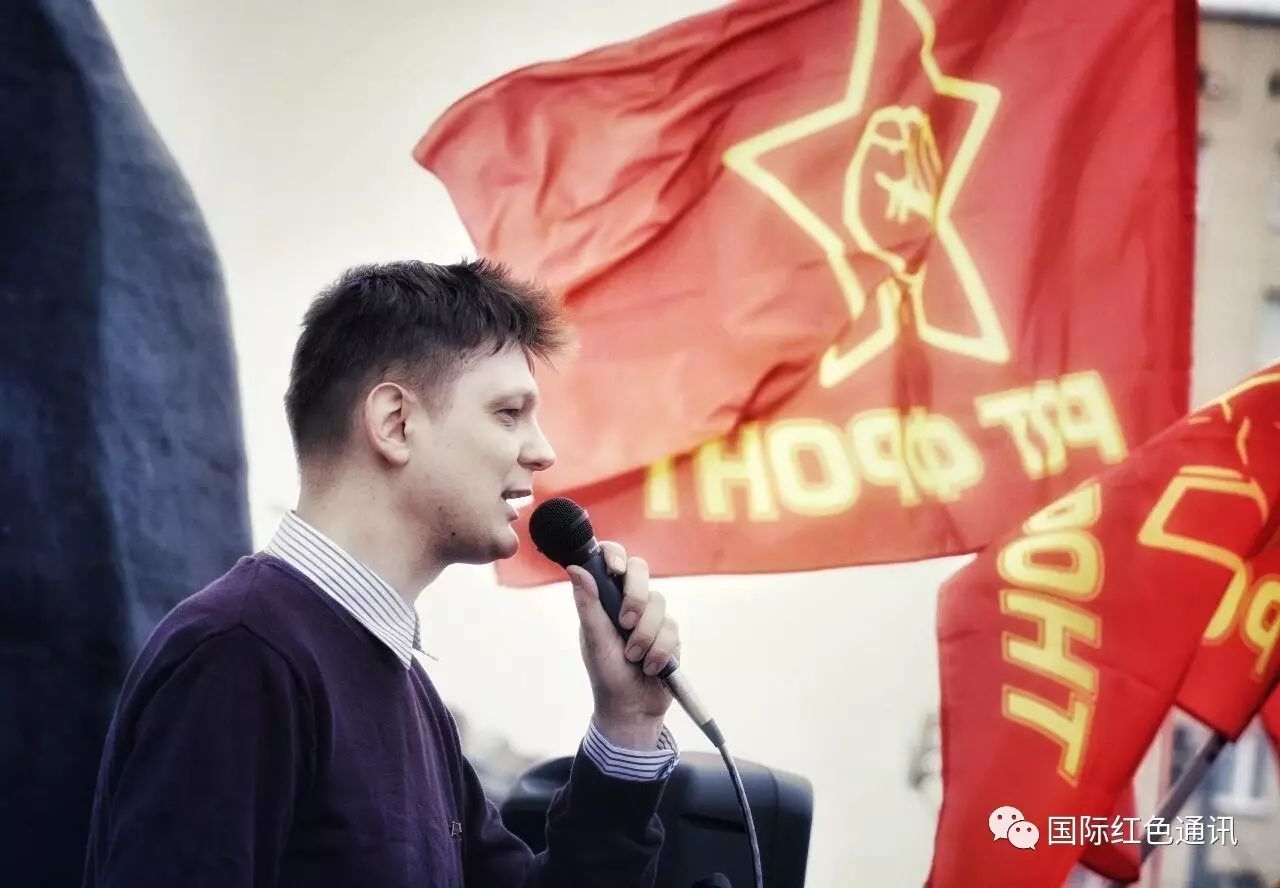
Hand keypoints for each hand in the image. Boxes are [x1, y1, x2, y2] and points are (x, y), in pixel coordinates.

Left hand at [567, 541, 679, 749]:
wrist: (632, 708)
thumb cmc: (606, 673)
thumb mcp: (594, 639)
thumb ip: (588, 604)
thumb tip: (575, 568)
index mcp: (605, 597)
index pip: (612, 559)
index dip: (615, 555)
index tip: (615, 570)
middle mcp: (629, 601)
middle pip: (641, 570)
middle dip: (636, 597)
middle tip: (625, 623)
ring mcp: (652, 616)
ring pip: (659, 604)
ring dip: (645, 636)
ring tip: (634, 658)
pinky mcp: (670, 634)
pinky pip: (672, 630)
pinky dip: (659, 651)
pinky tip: (650, 667)